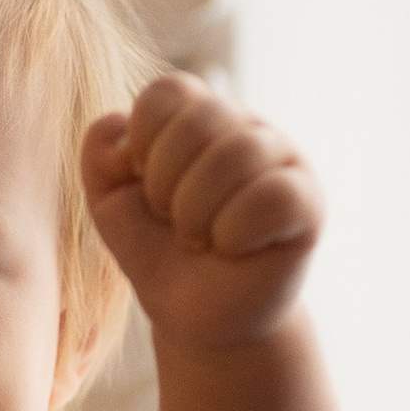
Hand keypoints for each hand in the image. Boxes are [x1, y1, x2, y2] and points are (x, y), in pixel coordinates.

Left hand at [85, 75, 320, 353]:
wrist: (198, 319)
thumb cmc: (160, 256)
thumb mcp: (113, 208)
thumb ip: (101, 159)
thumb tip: (118, 124)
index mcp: (198, 116)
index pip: (168, 92)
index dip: (142, 143)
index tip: (145, 188)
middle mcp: (245, 127)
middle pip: (200, 118)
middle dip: (165, 183)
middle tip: (172, 222)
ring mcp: (282, 159)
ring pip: (238, 152)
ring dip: (196, 212)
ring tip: (197, 240)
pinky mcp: (308, 203)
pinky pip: (274, 195)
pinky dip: (235, 230)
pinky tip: (231, 248)